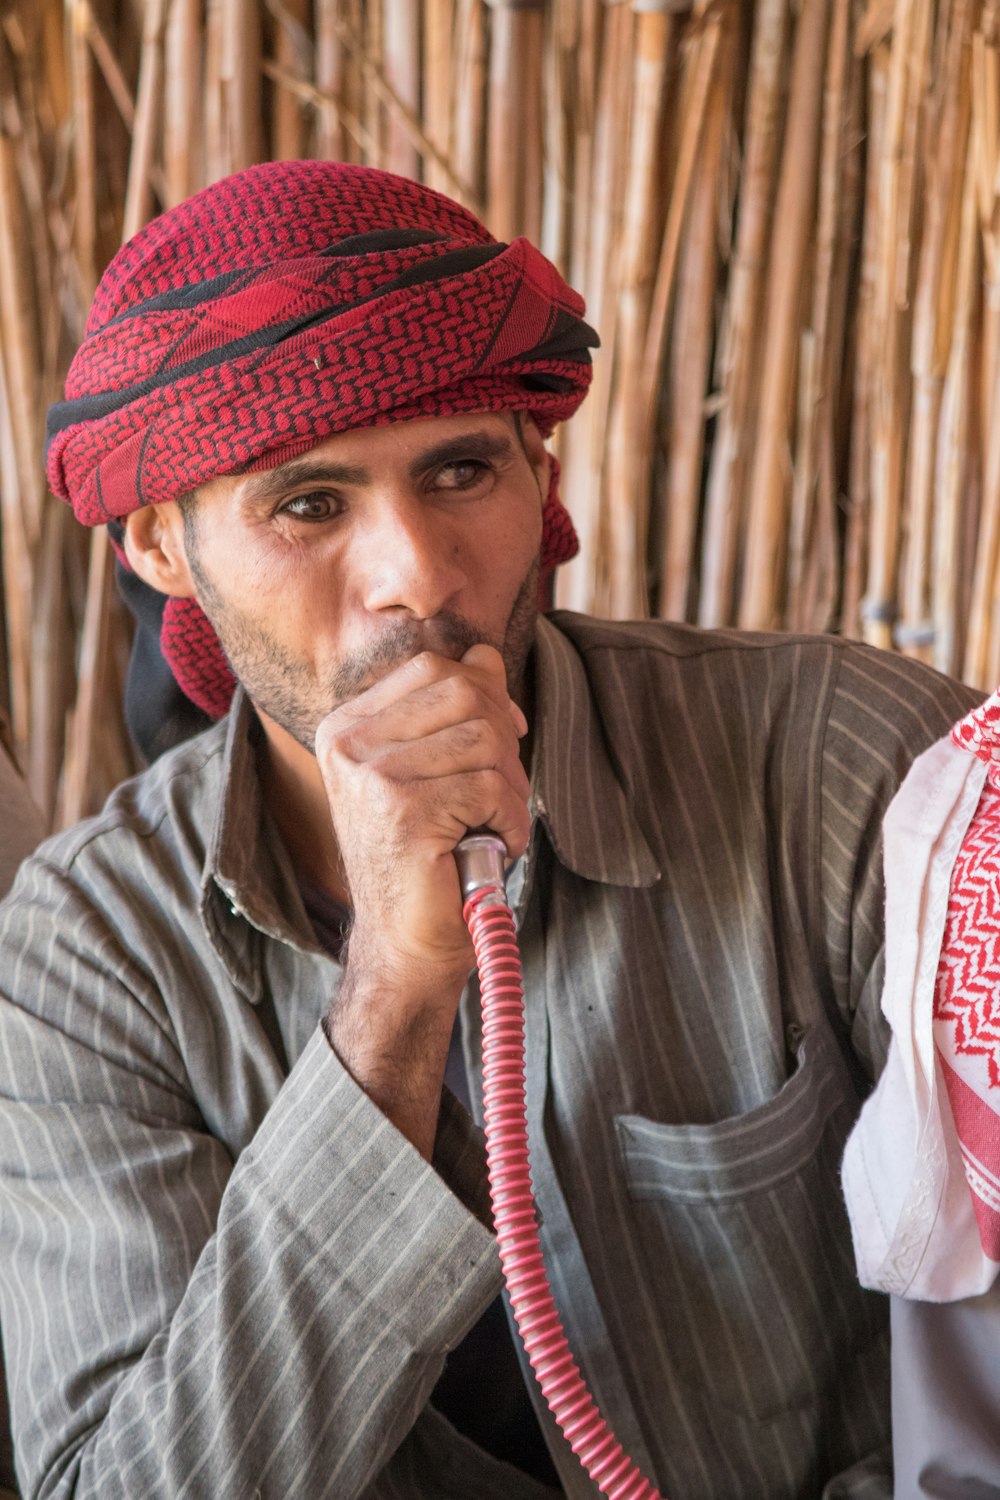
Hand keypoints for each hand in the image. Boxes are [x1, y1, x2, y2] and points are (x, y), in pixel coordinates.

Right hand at [314, 644, 529, 1153]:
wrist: (404, 945)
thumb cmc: (427, 859)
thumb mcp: (438, 771)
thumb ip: (456, 711)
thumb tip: (486, 654)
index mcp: (348, 726)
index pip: (437, 669)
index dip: (485, 697)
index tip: (499, 745)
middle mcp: (349, 744)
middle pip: (467, 694)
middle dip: (503, 743)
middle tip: (496, 796)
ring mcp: (371, 777)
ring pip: (486, 740)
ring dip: (509, 789)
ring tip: (488, 827)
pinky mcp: (402, 812)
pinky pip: (491, 787)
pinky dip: (510, 821)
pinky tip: (488, 846)